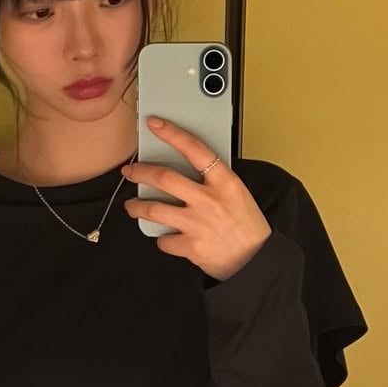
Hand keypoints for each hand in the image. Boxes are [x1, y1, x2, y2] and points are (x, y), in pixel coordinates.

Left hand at [122, 116, 271, 281]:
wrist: (256, 261)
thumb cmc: (248, 227)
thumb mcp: (237, 194)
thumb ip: (213, 182)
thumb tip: (185, 172)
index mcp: (224, 183)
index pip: (195, 150)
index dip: (172, 134)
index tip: (155, 125)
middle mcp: (209, 201)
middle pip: (165, 178)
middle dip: (141, 172)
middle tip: (131, 172)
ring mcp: (198, 224)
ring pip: (154, 210)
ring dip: (136, 207)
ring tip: (132, 207)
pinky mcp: (191, 247)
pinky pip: (164, 240)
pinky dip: (163, 239)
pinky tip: (167, 237)